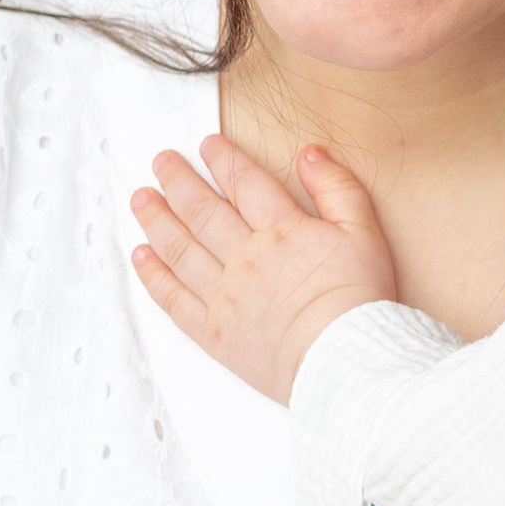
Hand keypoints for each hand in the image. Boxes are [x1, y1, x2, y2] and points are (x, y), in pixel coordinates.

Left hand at [131, 132, 395, 403]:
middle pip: (203, 210)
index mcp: (281, 231)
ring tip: (141, 199)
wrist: (343, 360)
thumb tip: (310, 154)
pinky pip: (173, 298)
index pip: (244, 183)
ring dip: (156, 220)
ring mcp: (224, 295)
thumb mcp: (363, 233)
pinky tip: (140, 257)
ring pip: (180, 249)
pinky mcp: (213, 331)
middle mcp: (245, 257)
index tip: (206, 145)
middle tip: (161, 161)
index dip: (223, 159)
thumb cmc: (358, 300)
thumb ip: (337, 188)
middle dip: (178, 181)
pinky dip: (153, 276)